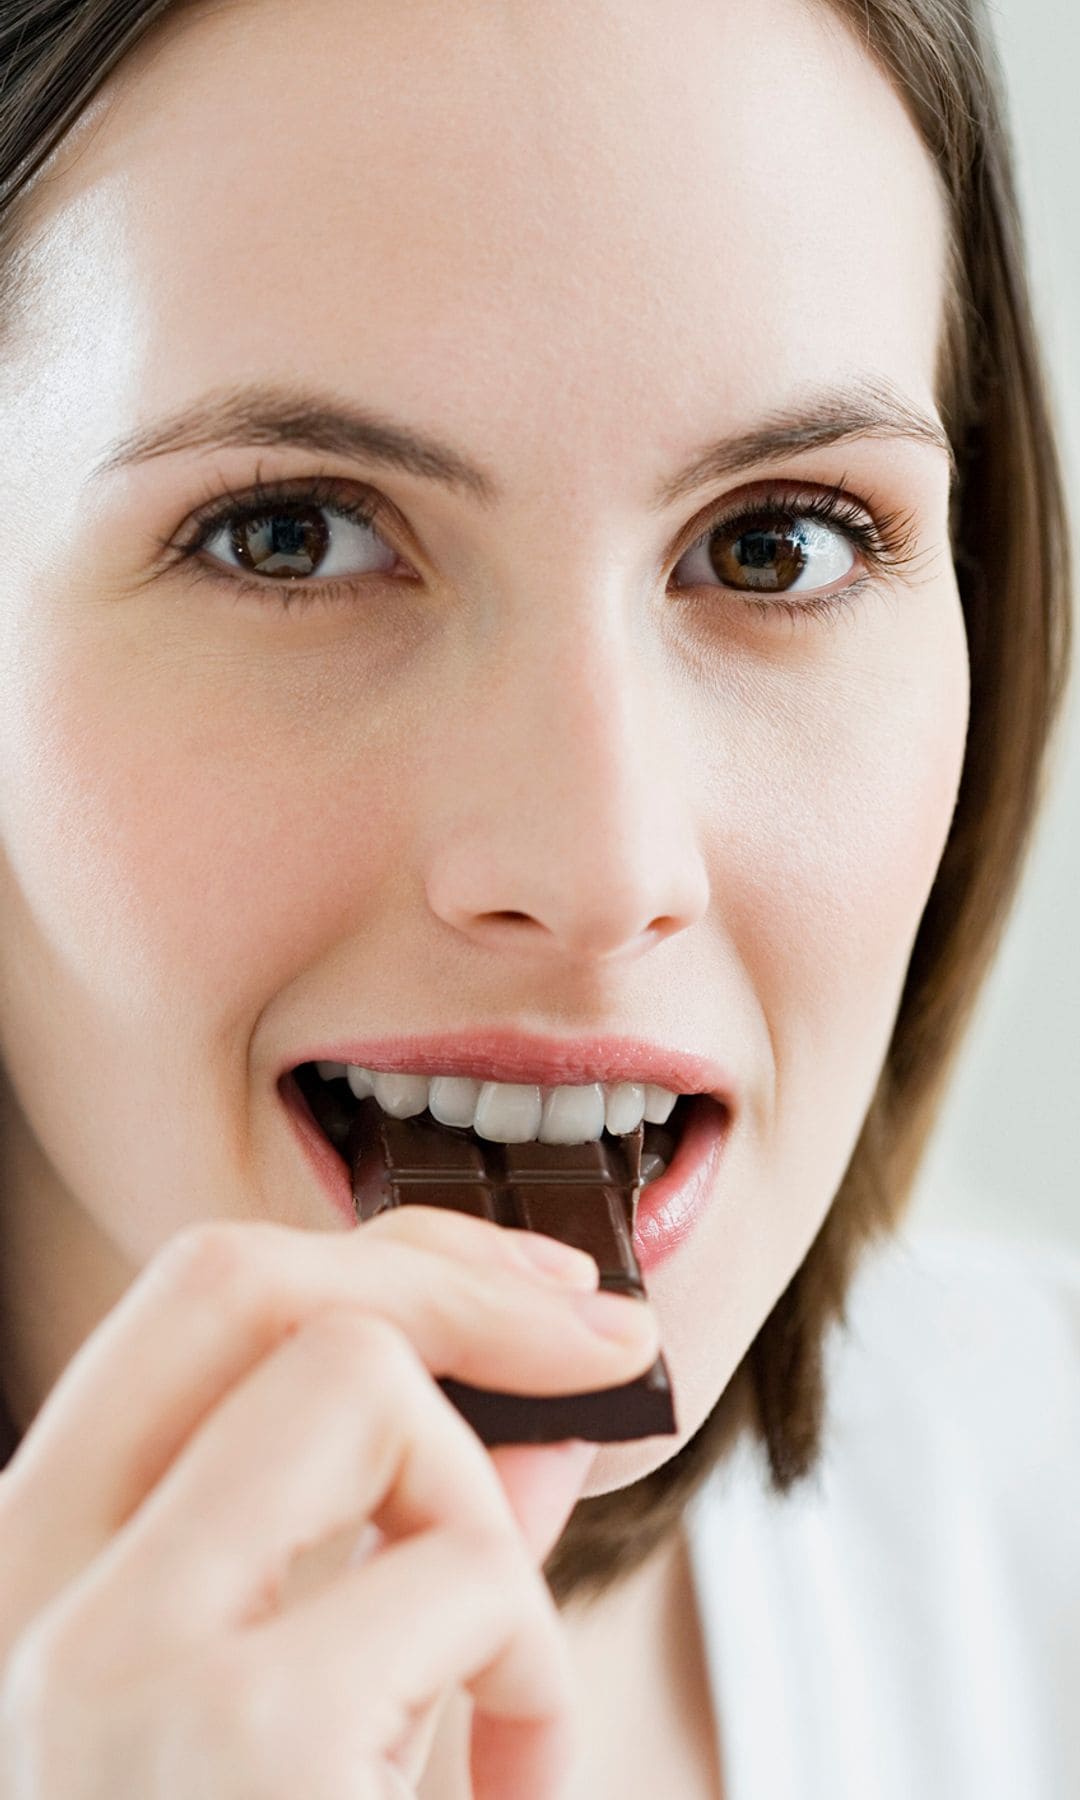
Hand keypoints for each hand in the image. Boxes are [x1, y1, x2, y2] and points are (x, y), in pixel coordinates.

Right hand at [0, 1209, 658, 1797]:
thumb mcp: (319, 1725)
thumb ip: (405, 1567)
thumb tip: (536, 1429)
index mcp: (28, 1588)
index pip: (182, 1307)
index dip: (378, 1256)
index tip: (526, 1290)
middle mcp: (21, 1608)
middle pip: (242, 1283)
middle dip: (450, 1280)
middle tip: (587, 1340)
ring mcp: (106, 1675)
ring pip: (355, 1382)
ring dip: (480, 1516)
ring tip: (496, 1686)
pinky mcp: (233, 1749)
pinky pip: (457, 1573)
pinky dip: (535, 1669)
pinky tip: (516, 1788)